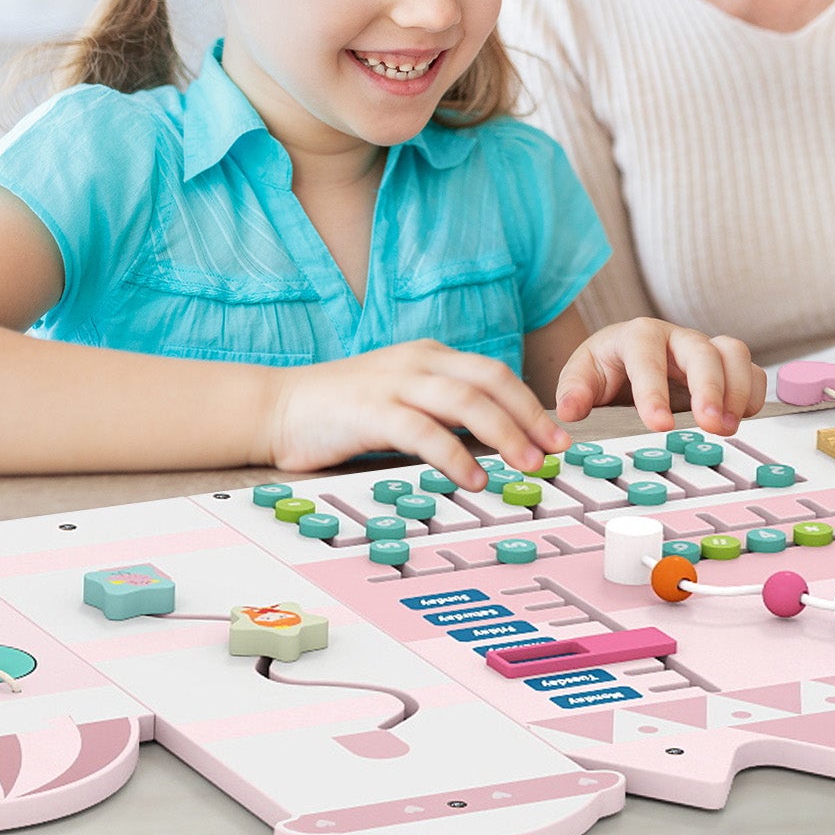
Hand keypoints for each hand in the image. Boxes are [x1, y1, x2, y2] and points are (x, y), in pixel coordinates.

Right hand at [264, 340, 568, 487]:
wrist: (277, 407)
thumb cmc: (341, 412)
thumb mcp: (401, 399)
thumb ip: (441, 411)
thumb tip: (492, 441)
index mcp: (429, 357)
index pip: (494, 374)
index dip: (531, 404)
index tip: (557, 436)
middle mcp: (417, 362)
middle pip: (490, 381)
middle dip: (529, 417)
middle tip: (555, 451)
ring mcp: (394, 383)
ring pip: (465, 401)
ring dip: (503, 434)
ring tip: (526, 466)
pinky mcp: (370, 411)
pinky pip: (424, 431)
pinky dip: (454, 454)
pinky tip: (472, 477)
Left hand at [554, 318, 765, 434]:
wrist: (625, 362)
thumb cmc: (606, 368)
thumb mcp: (582, 376)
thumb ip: (574, 391)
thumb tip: (571, 411)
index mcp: (637, 336)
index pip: (647, 356)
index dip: (654, 390)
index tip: (658, 424)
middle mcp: (676, 338)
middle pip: (702, 350)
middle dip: (710, 388)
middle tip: (710, 425)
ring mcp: (704, 350)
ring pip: (734, 354)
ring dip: (736, 391)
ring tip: (727, 427)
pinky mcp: (725, 368)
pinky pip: (751, 372)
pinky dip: (753, 394)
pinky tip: (742, 420)